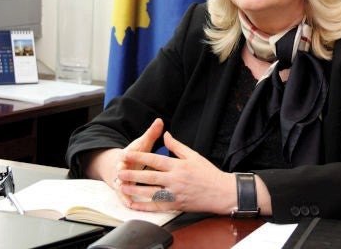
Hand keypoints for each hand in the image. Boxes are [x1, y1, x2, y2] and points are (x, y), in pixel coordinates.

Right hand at [112, 118, 164, 204]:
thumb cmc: (134, 154)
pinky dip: (127, 201)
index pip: (126, 154)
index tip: (126, 154)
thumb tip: (160, 121)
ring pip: (122, 185)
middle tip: (123, 174)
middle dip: (123, 172)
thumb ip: (151, 133)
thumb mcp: (142, 143)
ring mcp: (121, 181)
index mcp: (126, 155)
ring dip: (124, 190)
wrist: (119, 166)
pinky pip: (124, 197)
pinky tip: (132, 205)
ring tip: (128, 195)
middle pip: (121, 171)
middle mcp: (121, 169)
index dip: (126, 154)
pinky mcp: (123, 192)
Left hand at [115, 131, 235, 213]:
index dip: (140, 157)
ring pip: (151, 192)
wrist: (221, 192)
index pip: (155, 159)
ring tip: (122, 187)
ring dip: (135, 190)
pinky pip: (157, 206)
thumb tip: (166, 134)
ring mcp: (176, 193)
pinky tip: (134, 204)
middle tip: (119, 171)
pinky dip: (145, 206)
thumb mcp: (193, 155)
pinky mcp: (177, 205)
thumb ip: (177, 146)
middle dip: (132, 174)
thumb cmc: (208, 173)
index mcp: (179, 166)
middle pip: (150, 176)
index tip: (127, 154)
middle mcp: (176, 180)